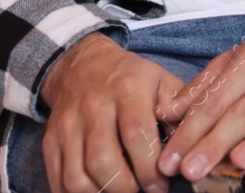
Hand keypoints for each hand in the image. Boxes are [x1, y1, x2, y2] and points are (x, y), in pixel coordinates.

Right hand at [39, 31, 187, 192]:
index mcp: (127, 89)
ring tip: (124, 192)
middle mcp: (94, 106)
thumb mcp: (162, 81)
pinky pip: (58, 178)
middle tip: (144, 192)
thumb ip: (180, 110)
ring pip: (77, 175)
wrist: (82, 64)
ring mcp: (68, 124)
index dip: (149, 166)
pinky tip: (99, 192)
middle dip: (126, 187)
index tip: (161, 186)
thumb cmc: (131, 78)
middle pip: (103, 159)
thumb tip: (194, 145)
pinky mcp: (50, 140)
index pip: (136, 133)